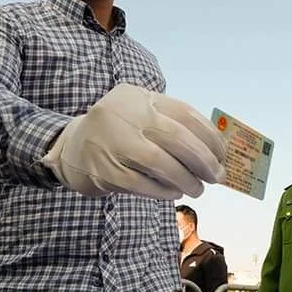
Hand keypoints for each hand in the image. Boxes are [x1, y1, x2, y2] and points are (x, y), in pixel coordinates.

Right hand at [41, 84, 225, 199]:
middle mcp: (124, 115)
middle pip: (176, 138)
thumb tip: (214, 148)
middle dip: (203, 160)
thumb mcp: (140, 113)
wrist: (70, 147)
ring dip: (186, 179)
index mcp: (138, 97)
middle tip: (216, 175)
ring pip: (160, 163)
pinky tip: (175, 193)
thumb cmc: (117, 131)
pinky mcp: (104, 171)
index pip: (185, 114)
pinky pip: (142, 184)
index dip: (209, 137)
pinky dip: (164, 190)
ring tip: (198, 188)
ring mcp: (112, 143)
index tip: (222, 154)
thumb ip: (170, 122)